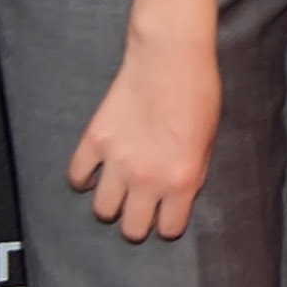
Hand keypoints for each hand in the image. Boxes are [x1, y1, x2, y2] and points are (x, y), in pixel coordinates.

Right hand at [68, 28, 220, 241]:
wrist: (171, 56)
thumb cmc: (199, 92)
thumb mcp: (209, 138)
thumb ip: (193, 172)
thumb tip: (180, 193)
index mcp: (181, 179)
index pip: (168, 229)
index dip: (168, 224)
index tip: (167, 216)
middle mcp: (147, 178)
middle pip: (131, 229)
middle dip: (137, 222)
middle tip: (141, 208)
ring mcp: (117, 161)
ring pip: (102, 210)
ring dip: (111, 204)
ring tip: (119, 191)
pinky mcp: (95, 141)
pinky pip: (78, 176)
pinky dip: (83, 178)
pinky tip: (95, 171)